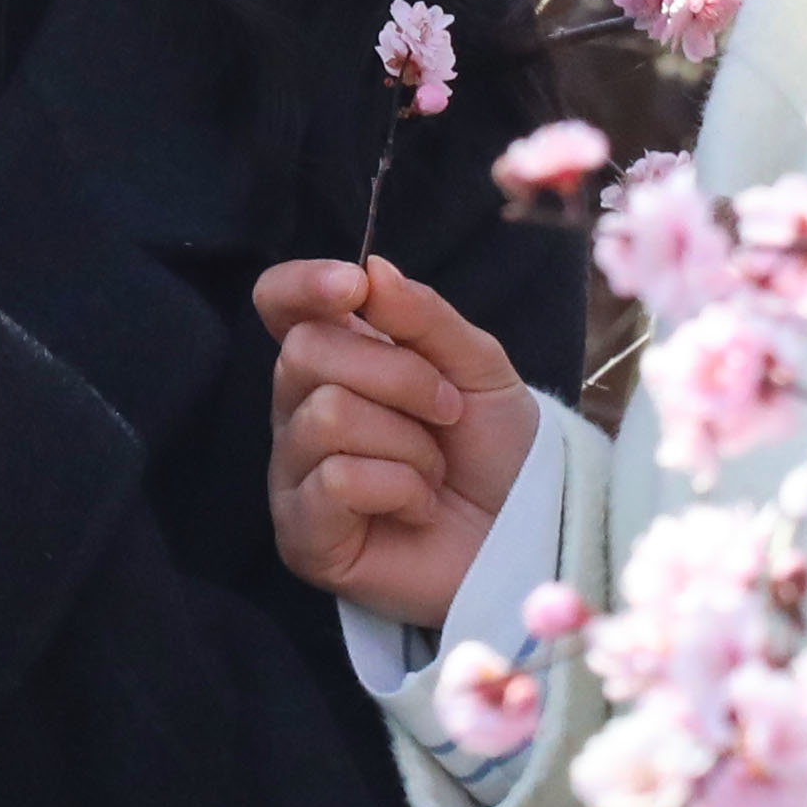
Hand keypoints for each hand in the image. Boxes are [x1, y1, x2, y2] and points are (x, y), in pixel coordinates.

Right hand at [255, 253, 540, 630]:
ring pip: (325, 416)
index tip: (352, 286)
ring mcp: (295, 474)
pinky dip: (400, 488)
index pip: (279, 304)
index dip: (302, 286)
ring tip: (433, 472)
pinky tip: (419, 508)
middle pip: (306, 351)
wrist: (527, 531)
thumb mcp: (476, 365)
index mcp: (333, 359)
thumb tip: (370, 270)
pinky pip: (335, 481)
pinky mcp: (303, 537)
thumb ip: (422, 316)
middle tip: (448, 410)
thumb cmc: (495, 449)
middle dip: (399, 375)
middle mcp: (299, 410)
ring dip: (408, 442)